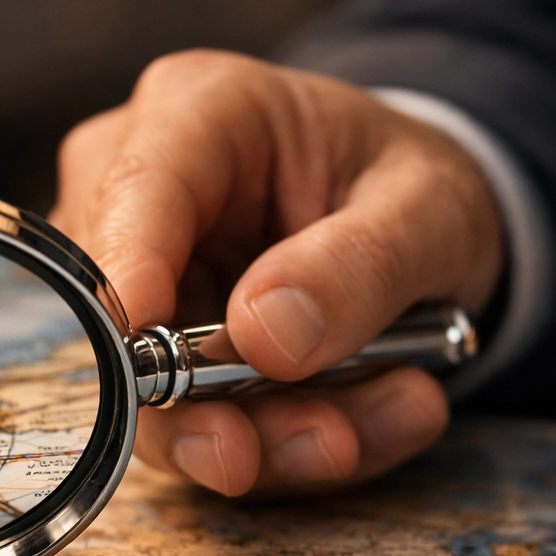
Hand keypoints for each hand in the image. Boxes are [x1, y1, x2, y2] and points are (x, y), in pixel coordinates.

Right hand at [50, 51, 503, 495]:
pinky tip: (361, 423)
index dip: (130, 284)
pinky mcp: (148, 351)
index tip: (155, 372)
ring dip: (264, 437)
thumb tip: (261, 336)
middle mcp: (138, 189)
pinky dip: (278, 444)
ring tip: (371, 429)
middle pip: (124, 314)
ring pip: (151, 391)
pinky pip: (192, 424)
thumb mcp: (430, 211)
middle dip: (216, 405)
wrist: (414, 228)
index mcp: (202, 110)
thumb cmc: (412, 192)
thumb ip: (359, 267)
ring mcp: (135, 276)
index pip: (136, 190)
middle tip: (327, 442)